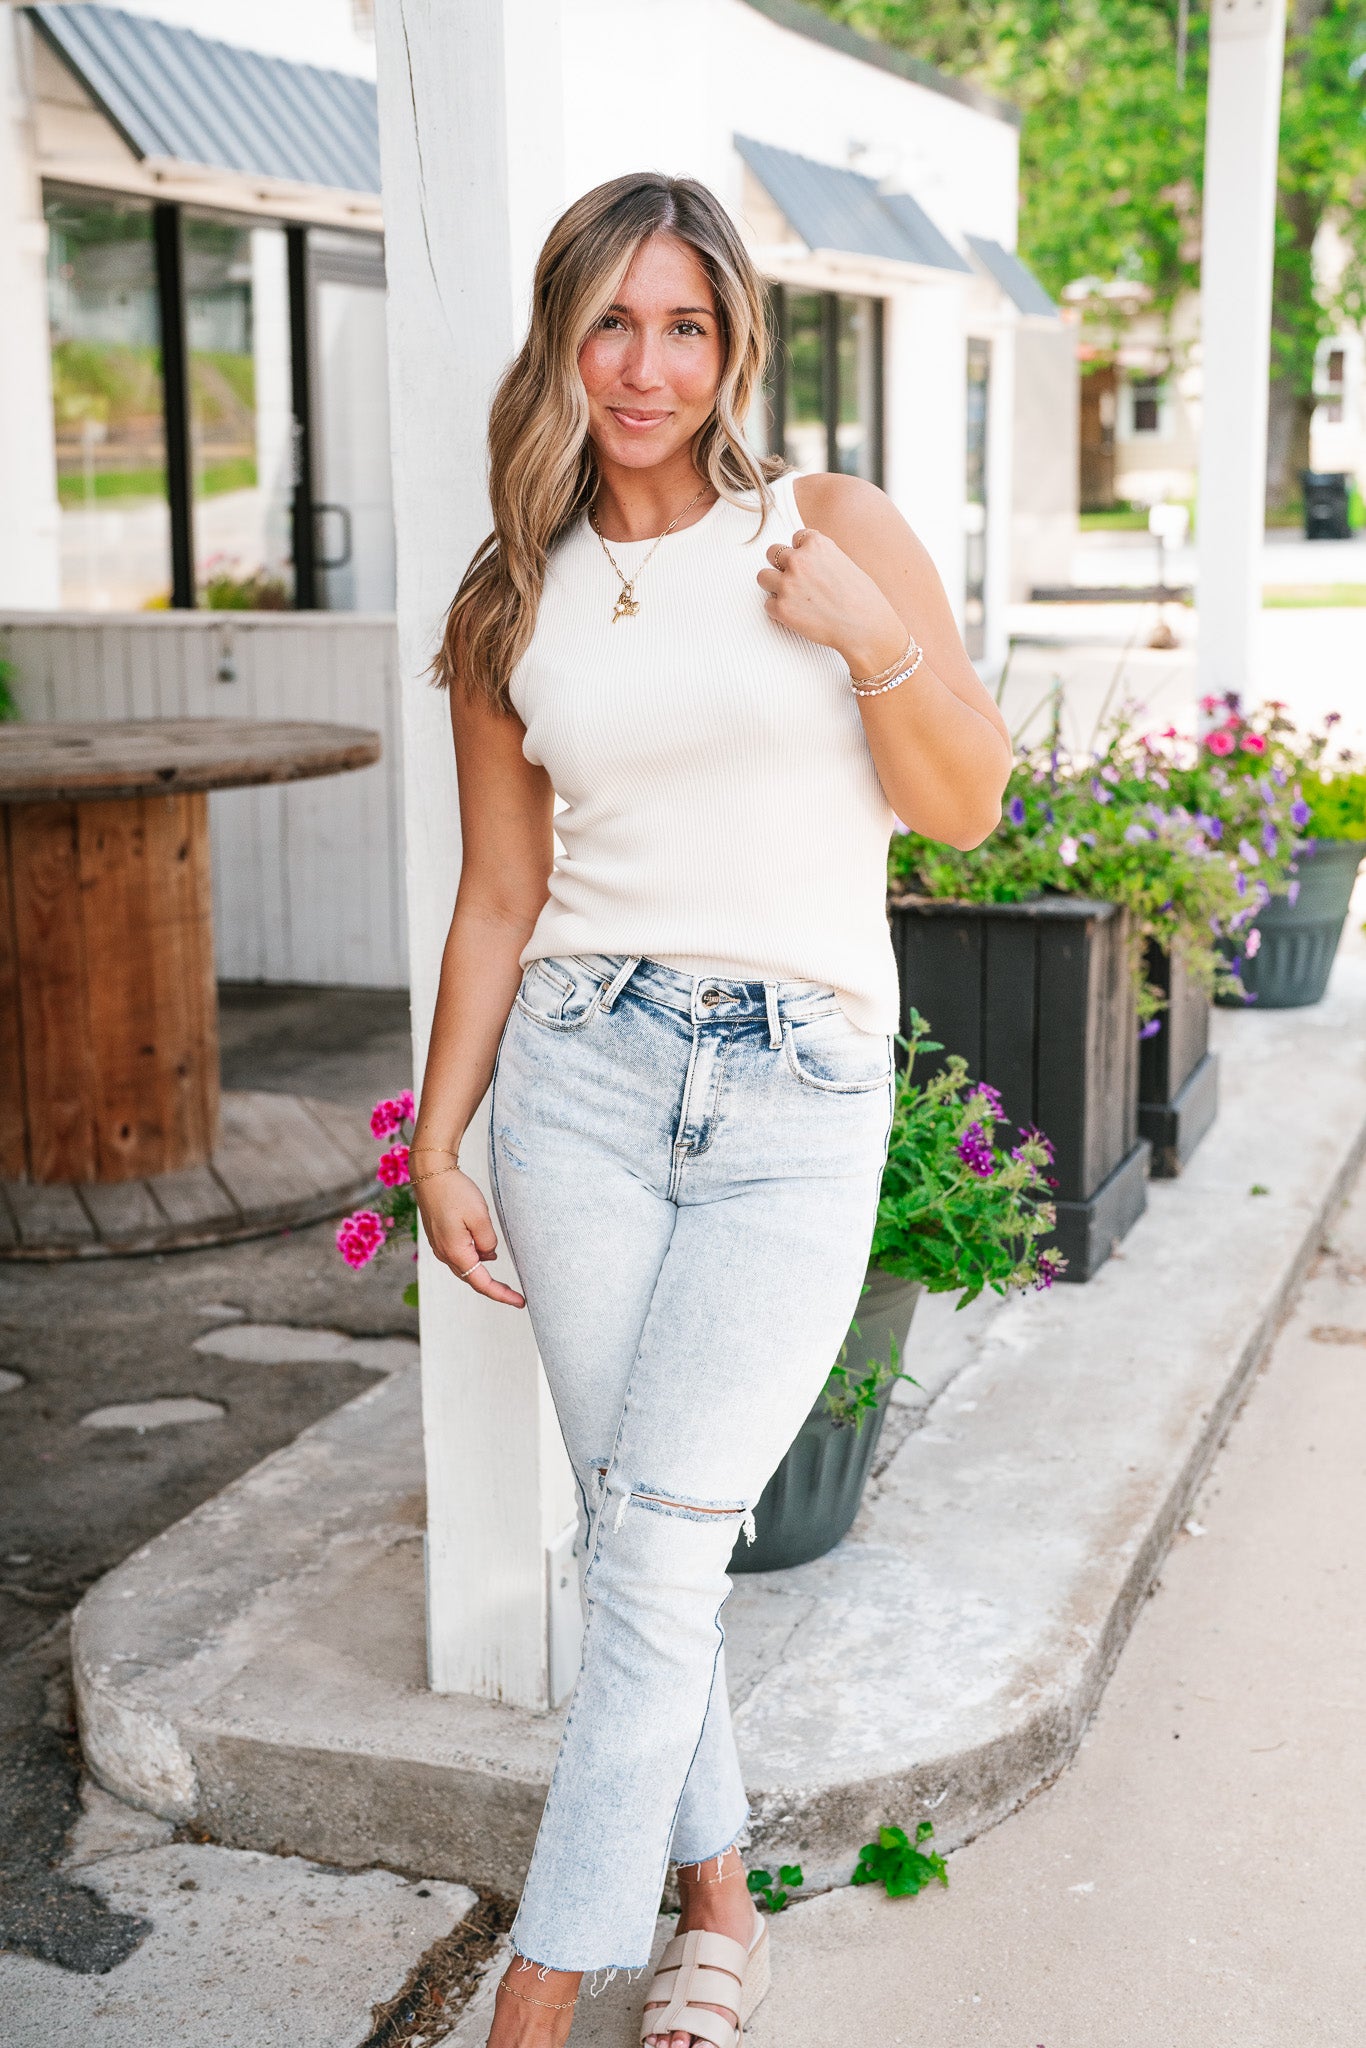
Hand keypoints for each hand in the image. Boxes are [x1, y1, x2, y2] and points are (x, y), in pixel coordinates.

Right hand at [414, 1167, 525, 1307]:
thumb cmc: (455, 1192)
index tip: (520, 1302)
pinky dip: (476, 1259)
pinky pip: (460, 1255)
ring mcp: (440, 1246)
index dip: (502, 1295)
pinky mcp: (440, 1237)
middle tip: (517, 1296)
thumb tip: (489, 1255)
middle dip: (495, 1289)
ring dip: (485, 1273)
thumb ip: (488, 1242)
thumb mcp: (480, 1217)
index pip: (482, 1283)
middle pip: (473, 1279)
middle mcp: (445, 1254)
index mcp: (456, 1252)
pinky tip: (487, 1253)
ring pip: (466, 1267)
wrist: (430, 1173)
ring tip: (506, 1280)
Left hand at [756, 525, 907, 677]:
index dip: (801, 552)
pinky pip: (767, 604)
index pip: (796, 537)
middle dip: (781, 565)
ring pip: (763, 576)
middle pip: (772, 552)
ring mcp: (787, 584)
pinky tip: (796, 615)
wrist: (865, 627)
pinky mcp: (781, 608)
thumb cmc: (863, 599)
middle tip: (795, 580)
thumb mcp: (845, 564)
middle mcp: (799, 560)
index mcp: (816, 544)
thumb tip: (810, 562)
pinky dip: (778, 610)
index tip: (809, 565)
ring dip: (773, 585)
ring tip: (790, 597)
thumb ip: (822, 558)